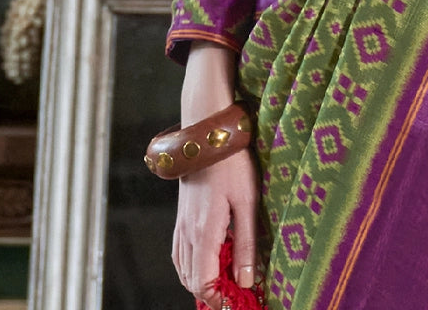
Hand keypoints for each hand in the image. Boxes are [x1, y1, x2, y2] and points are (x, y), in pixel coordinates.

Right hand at [172, 148, 259, 309]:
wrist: (207, 135)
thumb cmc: (232, 165)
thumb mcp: (247, 203)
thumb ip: (246, 244)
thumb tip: (245, 281)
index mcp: (204, 233)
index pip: (203, 283)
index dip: (218, 298)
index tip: (237, 298)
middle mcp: (188, 233)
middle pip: (191, 280)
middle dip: (210, 292)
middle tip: (234, 290)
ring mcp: (181, 225)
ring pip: (183, 269)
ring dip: (200, 280)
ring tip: (225, 279)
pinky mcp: (181, 217)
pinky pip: (179, 253)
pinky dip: (191, 266)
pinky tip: (207, 261)